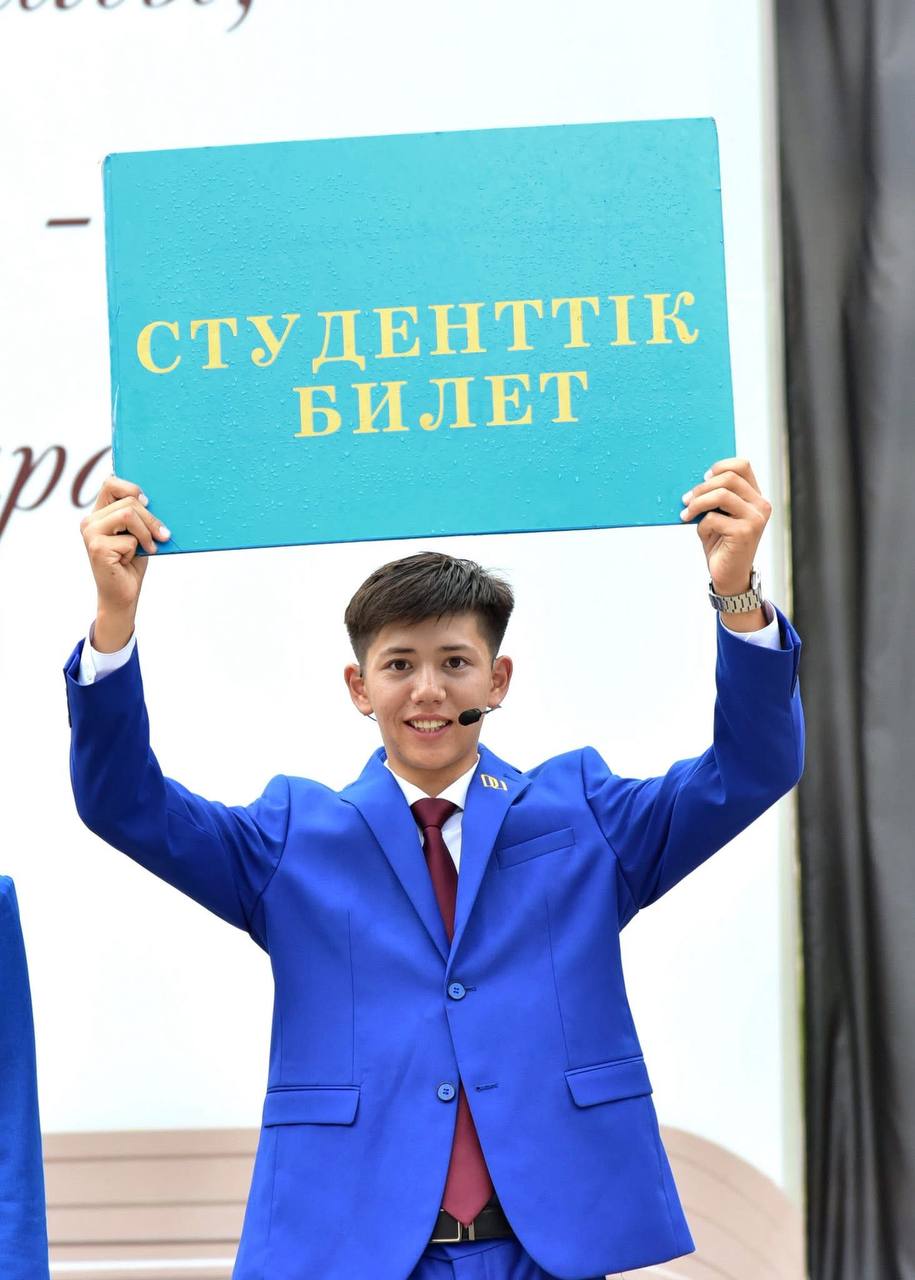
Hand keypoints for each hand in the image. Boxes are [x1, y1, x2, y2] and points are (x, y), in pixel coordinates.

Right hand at [80, 476, 170, 650]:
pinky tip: (129, 560)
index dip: (132, 488)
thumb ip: (137, 515)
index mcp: (98, 514)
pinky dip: (138, 550)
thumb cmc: (131, 562)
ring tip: (150, 547)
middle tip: (163, 535)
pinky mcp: (97, 547)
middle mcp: (90, 521)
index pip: (110, 483)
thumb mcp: (137, 533)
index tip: (147, 502)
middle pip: (128, 501)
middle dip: (151, 519)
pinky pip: (130, 539)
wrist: (123, 594)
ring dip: (147, 533)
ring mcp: (90, 533)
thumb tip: (153, 498)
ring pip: (128, 514)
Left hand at [680, 457, 771, 595]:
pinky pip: (714, 518)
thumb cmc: (721, 543)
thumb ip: (716, 496)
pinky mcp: (745, 532)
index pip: (742, 466)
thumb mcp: (719, 515)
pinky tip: (704, 535)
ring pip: (721, 494)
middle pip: (728, 478)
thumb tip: (696, 481)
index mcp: (756, 497)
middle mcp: (760, 505)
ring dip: (698, 503)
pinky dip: (702, 526)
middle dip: (701, 488)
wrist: (729, 575)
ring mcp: (755, 518)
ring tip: (686, 514)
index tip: (703, 479)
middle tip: (686, 500)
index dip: (720, 467)